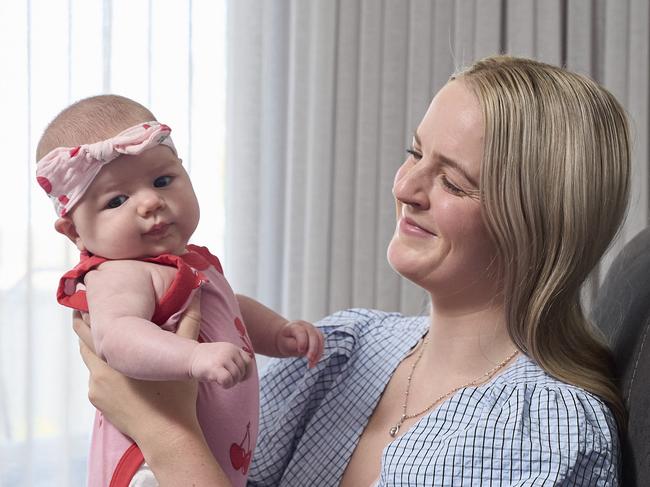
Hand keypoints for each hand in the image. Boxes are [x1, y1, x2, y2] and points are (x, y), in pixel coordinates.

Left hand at [73, 295, 202, 444]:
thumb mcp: (184, 356)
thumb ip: (189, 323)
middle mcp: (102, 371)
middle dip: (86, 323)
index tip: (92, 295)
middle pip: (84, 340)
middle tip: (86, 306)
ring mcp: (97, 388)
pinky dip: (100, 366)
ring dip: (92, 345)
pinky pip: (95, 377)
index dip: (92, 309)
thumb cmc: (177, 396)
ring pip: (89, 359)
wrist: (167, 435)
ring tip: (98, 331)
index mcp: (119, 356)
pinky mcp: (99, 402)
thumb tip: (197, 295)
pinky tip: (110, 361)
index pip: (95, 325)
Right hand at [189, 342, 251, 386]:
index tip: (240, 378)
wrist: (190, 357)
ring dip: (230, 383)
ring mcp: (223, 358)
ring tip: (221, 381)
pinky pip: (228, 380)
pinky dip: (226, 385)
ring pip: (236, 376)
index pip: (248, 362)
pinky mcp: (215, 367)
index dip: (246, 372)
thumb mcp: (224, 354)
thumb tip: (247, 374)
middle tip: (226, 380)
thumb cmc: (208, 359)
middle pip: (242, 371)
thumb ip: (236, 359)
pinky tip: (219, 383)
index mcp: (233, 348)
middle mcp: (230, 351)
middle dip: (236, 379)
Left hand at [276, 320, 324, 367]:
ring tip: (312, 364)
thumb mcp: (285, 344)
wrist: (286, 337)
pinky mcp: (317, 336)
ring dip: (318, 353)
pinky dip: (319, 354)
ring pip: (320, 339)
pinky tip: (314, 362)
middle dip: (313, 348)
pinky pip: (321, 344)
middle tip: (310, 359)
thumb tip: (305, 350)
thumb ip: (293, 345)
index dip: (302, 341)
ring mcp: (313, 330)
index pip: (301, 331)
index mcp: (294, 326)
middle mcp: (305, 326)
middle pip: (313, 335)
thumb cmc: (285, 341)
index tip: (300, 351)